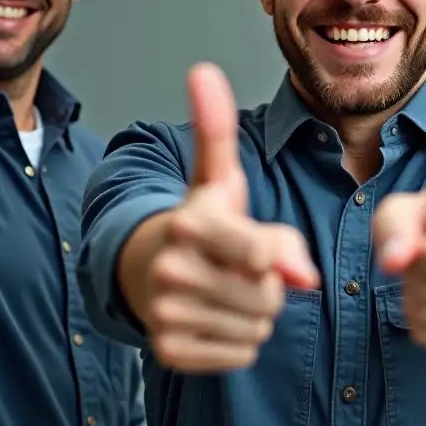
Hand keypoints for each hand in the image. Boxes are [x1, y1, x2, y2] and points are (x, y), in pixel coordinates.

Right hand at [136, 63, 320, 372]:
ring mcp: (166, 313)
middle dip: (267, 286)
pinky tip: (215, 316)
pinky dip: (237, 341)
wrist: (148, 268)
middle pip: (268, 297)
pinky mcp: (168, 351)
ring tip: (226, 289)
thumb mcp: (216, 173)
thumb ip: (218, 126)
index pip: (262, 256)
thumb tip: (201, 71)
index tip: (259, 248)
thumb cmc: (200, 221)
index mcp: (190, 224)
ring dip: (255, 314)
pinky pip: (240, 354)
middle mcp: (172, 269)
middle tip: (238, 269)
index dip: (278, 256)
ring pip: (257, 329)